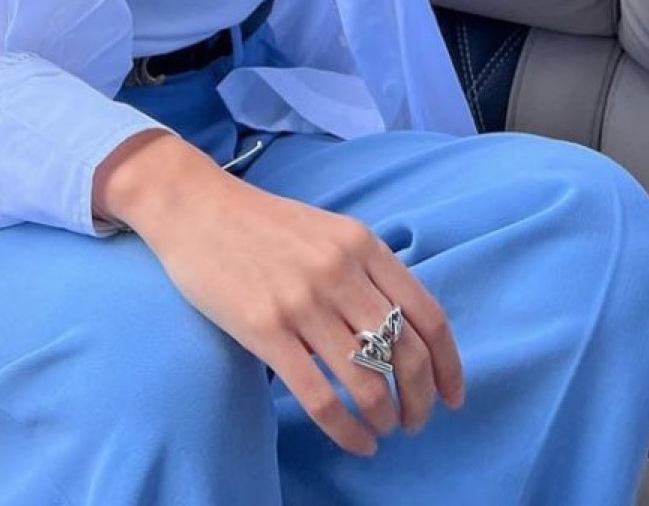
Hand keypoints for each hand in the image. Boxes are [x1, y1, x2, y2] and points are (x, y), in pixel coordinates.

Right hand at [98, 137, 463, 456]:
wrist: (196, 207)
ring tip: (383, 430)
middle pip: (404, 354)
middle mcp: (339, 271)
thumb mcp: (328, 231)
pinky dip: (347, 431)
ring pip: (367, 381)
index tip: (453, 397)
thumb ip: (366, 270)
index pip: (427, 315)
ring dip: (385, 418)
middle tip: (416, 422)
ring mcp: (302, 301)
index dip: (448, 366)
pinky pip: (319, 396)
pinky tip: (355, 440)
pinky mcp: (265, 329)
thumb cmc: (264, 224)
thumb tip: (403, 331)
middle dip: (420, 400)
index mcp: (362, 244)